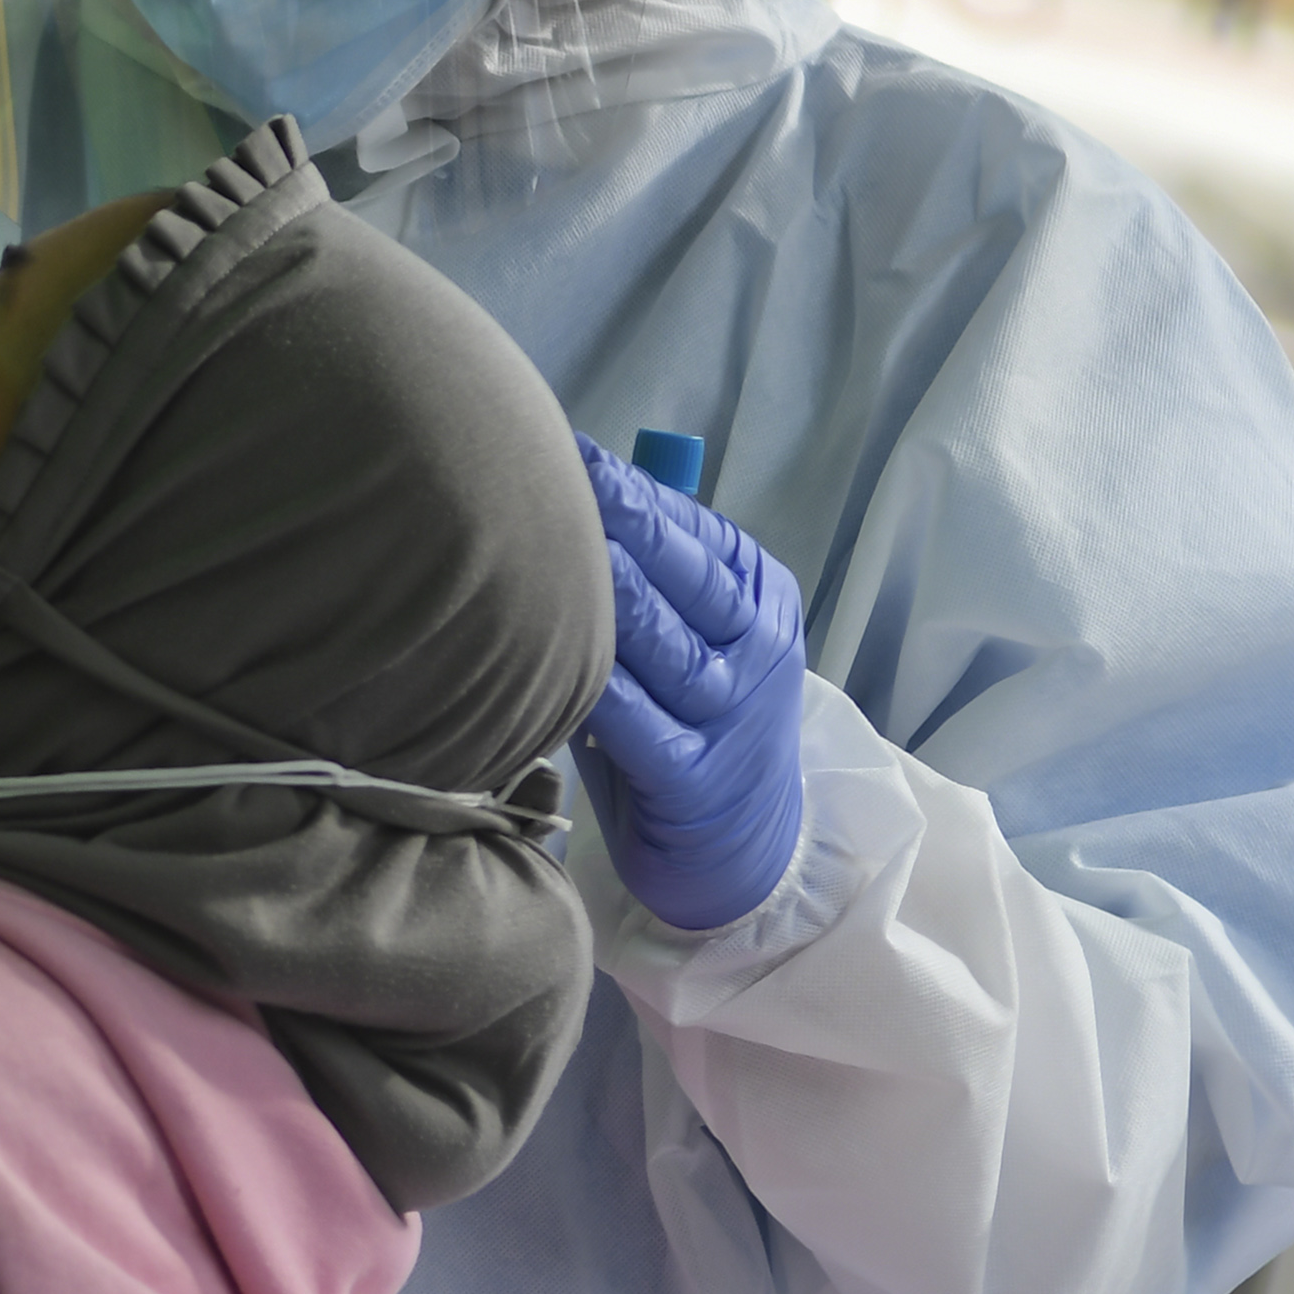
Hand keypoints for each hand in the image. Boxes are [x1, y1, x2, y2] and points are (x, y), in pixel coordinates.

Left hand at [571, 435, 809, 932]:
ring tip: (536, 545)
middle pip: (677, 569)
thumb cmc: (688, 720)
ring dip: (597, 589)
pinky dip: (588, 683)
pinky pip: (632, 719)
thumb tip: (561, 476)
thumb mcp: (688, 637)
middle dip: (608, 517)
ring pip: (656, 637)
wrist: (746, 849)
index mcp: (757, 595)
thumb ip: (648, 570)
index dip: (622, 485)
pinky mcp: (693, 777)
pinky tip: (546, 653)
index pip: (689, 525)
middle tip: (540, 471)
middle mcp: (758, 646)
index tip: (556, 444)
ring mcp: (732, 713)